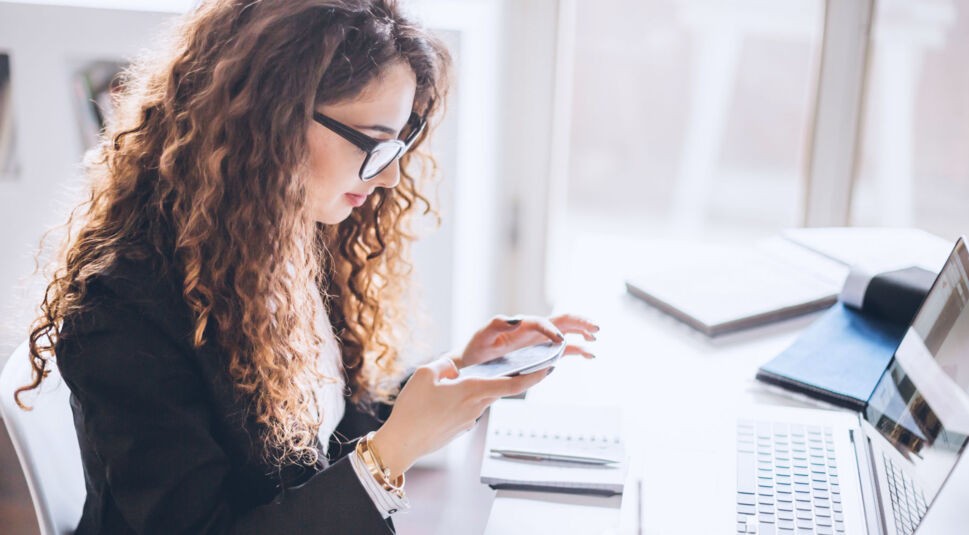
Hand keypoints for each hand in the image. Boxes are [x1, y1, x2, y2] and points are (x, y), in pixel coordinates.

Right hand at [371, 356, 551, 477]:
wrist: (402, 443)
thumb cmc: (413, 409)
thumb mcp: (425, 373)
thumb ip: (446, 364)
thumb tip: (456, 368)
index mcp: (473, 390)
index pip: (512, 384)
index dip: (534, 377)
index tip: (549, 369)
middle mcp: (476, 406)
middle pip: (497, 388)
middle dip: (500, 377)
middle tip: (496, 367)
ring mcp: (470, 420)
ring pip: (478, 397)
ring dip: (470, 389)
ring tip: (441, 388)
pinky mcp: (461, 428)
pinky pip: (466, 408)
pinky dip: (459, 401)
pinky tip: (437, 403)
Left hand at [453, 313, 599, 368]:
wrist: (473, 365)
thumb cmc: (476, 350)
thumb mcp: (481, 336)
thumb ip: (496, 325)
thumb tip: (516, 319)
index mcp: (520, 325)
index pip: (541, 322)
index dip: (551, 330)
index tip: (560, 340)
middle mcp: (533, 330)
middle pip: (560, 320)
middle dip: (579, 322)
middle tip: (595, 328)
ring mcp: (539, 341)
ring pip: (566, 332)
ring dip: (582, 333)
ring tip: (595, 337)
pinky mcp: (541, 352)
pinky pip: (564, 349)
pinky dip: (578, 350)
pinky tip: (590, 354)